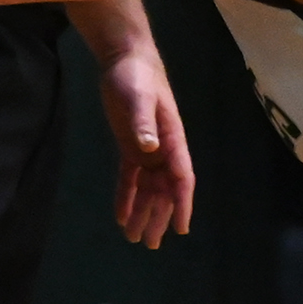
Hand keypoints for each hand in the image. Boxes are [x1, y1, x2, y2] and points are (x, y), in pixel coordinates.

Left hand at [94, 39, 192, 248]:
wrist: (125, 60)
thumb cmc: (137, 76)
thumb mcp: (139, 98)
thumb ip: (144, 122)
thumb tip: (150, 148)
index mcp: (173, 140)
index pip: (181, 179)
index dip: (181, 204)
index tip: (181, 228)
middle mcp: (163, 151)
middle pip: (164, 191)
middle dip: (158, 217)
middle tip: (151, 243)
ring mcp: (147, 150)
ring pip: (148, 189)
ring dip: (142, 212)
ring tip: (134, 238)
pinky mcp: (130, 147)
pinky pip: (130, 178)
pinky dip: (126, 197)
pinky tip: (121, 216)